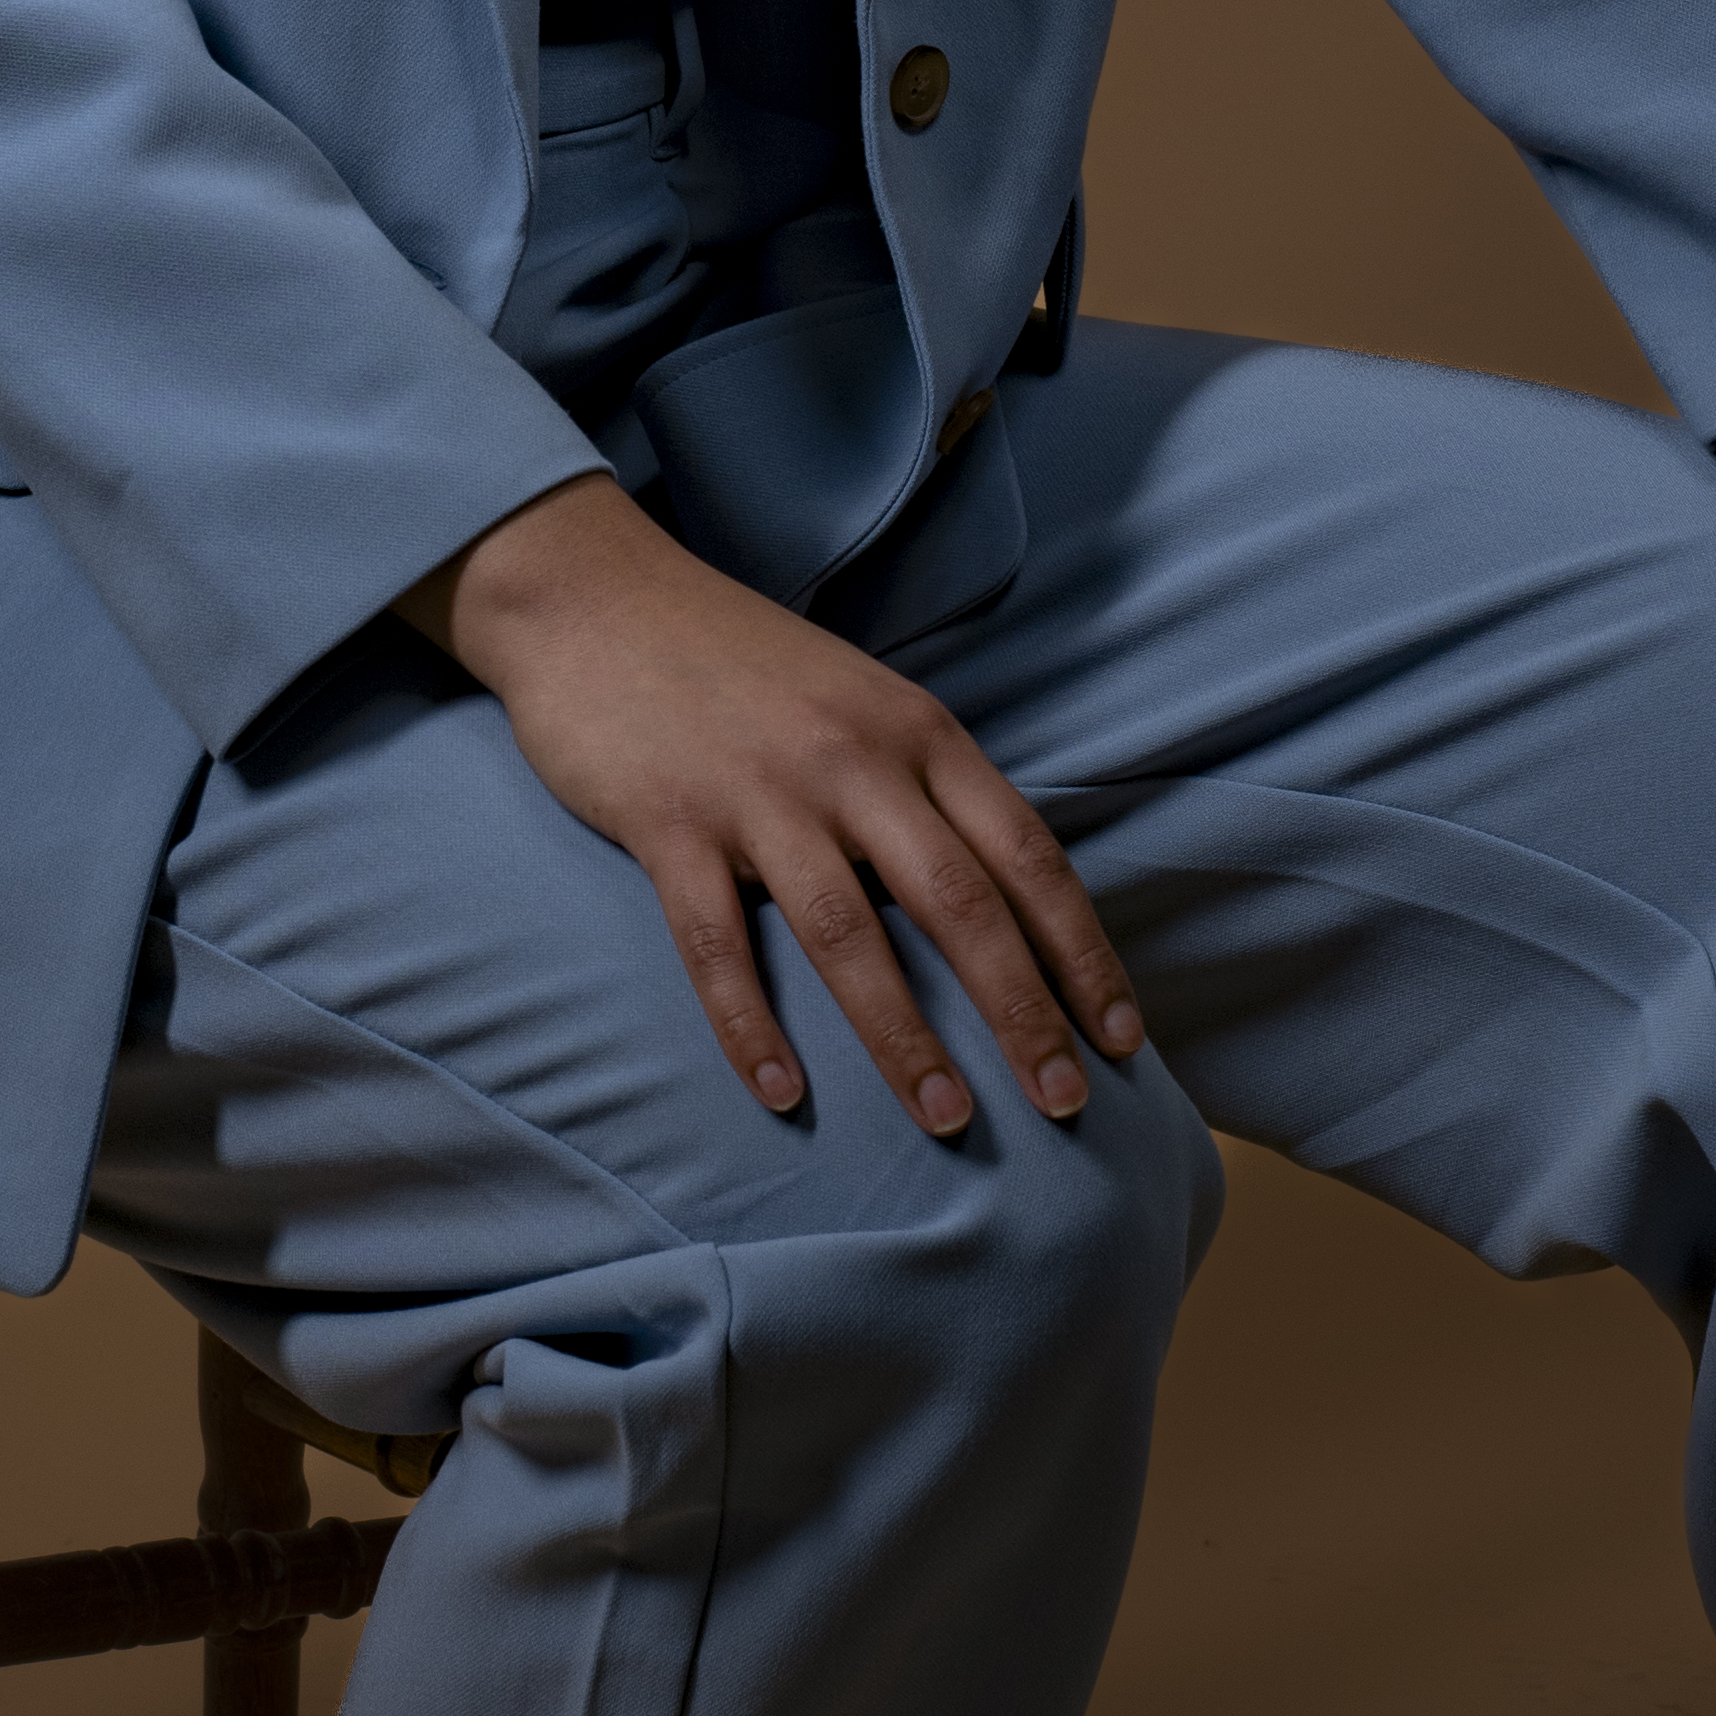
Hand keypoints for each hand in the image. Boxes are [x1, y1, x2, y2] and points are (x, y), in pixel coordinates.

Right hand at [394, 474, 1147, 1140]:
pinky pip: (718, 945)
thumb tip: (998, 903)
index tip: (1120, 1037)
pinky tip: (782, 1094)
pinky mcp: (669, 821)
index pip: (1028, 854)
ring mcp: (760, 791)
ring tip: (945, 1120)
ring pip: (850, 935)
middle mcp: (854, 759)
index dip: (1081, 952)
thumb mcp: (861, 701)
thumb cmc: (738, 664)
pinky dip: (751, 1027)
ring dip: (905, 1038)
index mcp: (917, 731)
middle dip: (1022, 1013)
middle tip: (1064, 1105)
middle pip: (960, 903)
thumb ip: (923, 787)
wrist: (594, 595)